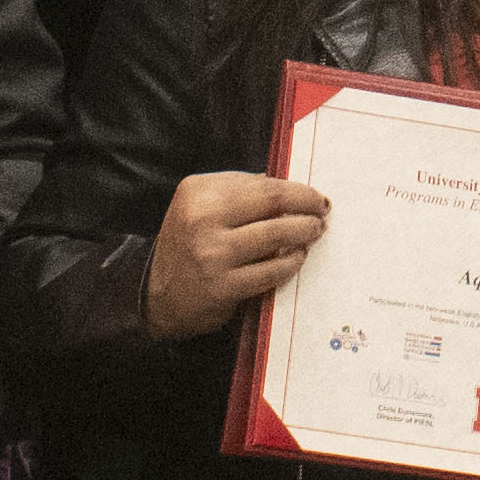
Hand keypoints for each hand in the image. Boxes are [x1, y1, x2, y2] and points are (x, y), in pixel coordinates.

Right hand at [142, 170, 327, 342]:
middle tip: (322, 212)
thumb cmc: (188, 243)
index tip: (314, 195)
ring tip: (314, 232)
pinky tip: (297, 258)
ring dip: (304, 233)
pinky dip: (291, 263)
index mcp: (198, 192)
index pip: (262, 184)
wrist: (157, 294)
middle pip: (272, 204)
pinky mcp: (223, 287)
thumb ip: (239, 191)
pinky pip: (271, 272)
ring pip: (276, 236)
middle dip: (306, 207)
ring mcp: (212, 254)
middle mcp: (202, 219)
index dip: (296, 190)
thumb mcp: (200, 204)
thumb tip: (287, 185)